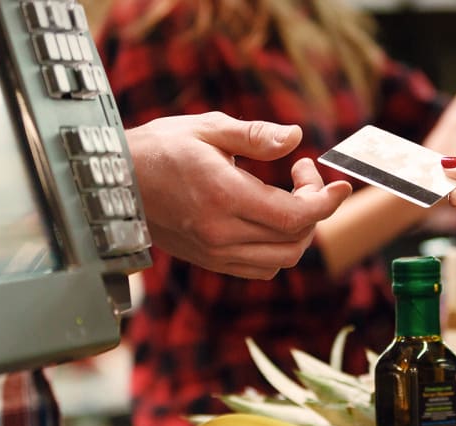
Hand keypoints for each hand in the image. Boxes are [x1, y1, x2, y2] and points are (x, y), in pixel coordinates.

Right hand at [127, 113, 351, 278]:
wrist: (114, 184)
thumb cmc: (160, 148)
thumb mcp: (208, 128)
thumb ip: (256, 135)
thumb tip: (296, 138)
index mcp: (224, 197)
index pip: (295, 215)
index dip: (327, 202)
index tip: (341, 184)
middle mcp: (221, 233)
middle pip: (295, 239)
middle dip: (314, 208)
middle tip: (301, 173)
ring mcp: (215, 252)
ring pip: (281, 259)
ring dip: (299, 231)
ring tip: (288, 194)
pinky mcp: (210, 261)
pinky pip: (261, 268)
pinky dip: (278, 249)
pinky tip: (269, 218)